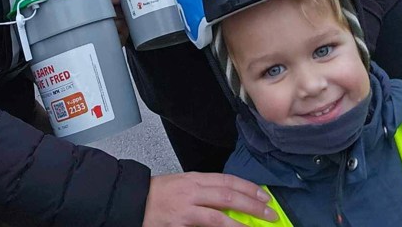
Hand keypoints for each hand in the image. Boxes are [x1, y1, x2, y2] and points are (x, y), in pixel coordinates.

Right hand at [143, 173, 277, 226]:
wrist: (132, 200)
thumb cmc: (156, 195)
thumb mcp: (182, 186)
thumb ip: (204, 193)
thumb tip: (230, 202)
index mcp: (194, 179)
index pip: (227, 181)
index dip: (248, 188)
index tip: (264, 195)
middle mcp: (192, 191)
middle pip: (228, 196)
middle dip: (252, 204)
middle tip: (270, 212)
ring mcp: (186, 209)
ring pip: (220, 216)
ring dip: (241, 223)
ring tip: (257, 226)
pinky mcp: (179, 224)